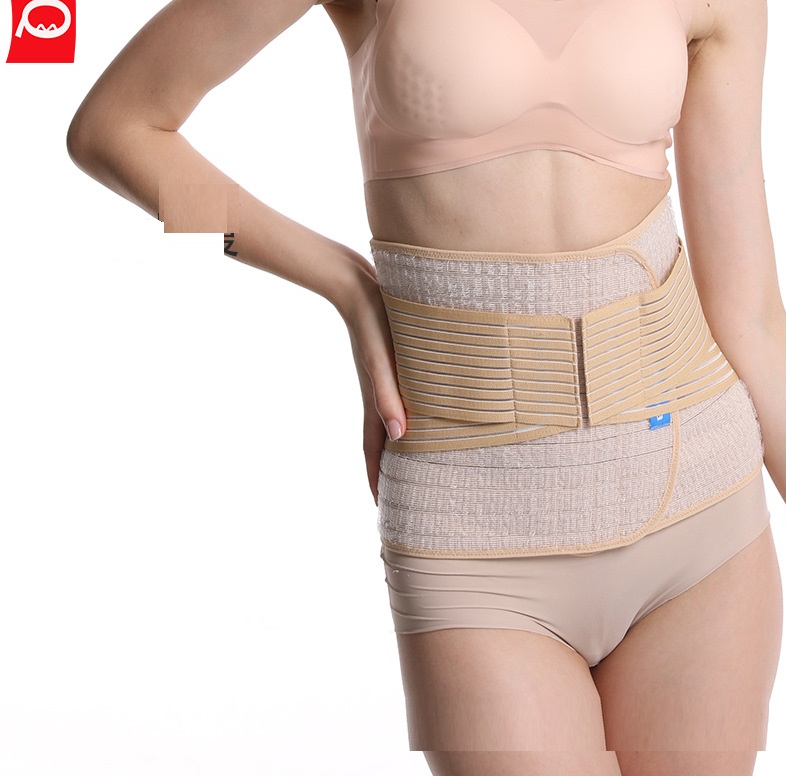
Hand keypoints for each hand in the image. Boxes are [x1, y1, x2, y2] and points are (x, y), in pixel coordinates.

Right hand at [341, 267, 406, 505]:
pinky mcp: (392, 365)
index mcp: (375, 401)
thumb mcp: (381, 362)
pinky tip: (419, 413)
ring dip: (399, 446)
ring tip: (413, 463)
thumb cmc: (372, 322)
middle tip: (402, 495)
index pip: (375, 451)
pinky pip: (398, 399)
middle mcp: (379, 396)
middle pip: (383, 443)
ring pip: (392, 422)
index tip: (382, 508)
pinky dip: (406, 415)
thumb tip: (401, 437)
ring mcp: (384, 382)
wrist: (357, 285)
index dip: (377, 480)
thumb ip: (388, 398)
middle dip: (390, 471)